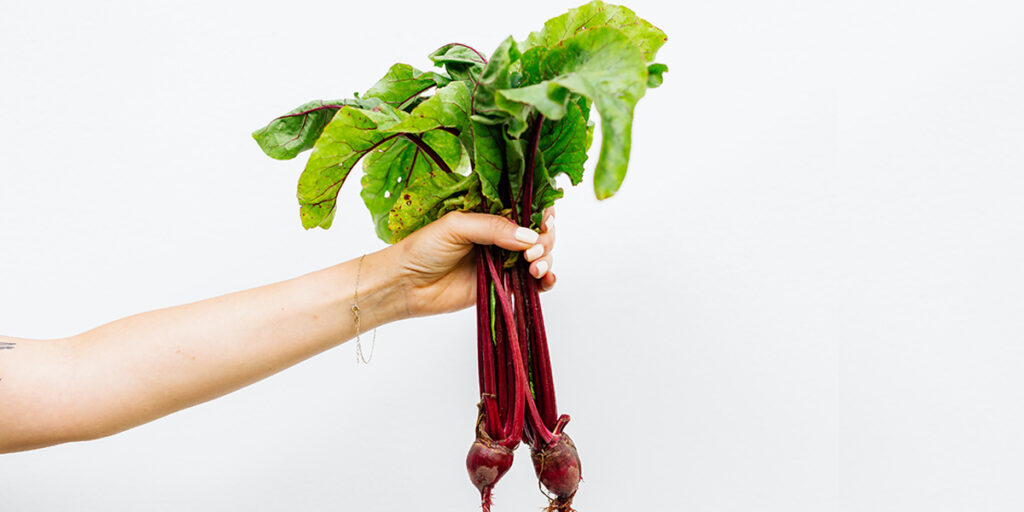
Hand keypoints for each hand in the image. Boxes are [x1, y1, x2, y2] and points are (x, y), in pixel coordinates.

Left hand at [385, 208, 556, 316]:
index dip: (541, 213)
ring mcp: (504, 261)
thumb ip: (492, 227)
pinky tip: (545, 280)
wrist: (406, 285)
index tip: (544, 223)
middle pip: (539, 233)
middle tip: (532, 252)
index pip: (526, 207)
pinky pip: (533, 283)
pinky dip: (545, 281)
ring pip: (540, 257)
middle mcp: (501, 236)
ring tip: (533, 267)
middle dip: (545, 240)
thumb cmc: (422, 248)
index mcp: (490, 214)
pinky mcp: (503, 285)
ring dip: (546, 260)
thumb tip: (529, 237)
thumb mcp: (456, 226)